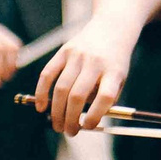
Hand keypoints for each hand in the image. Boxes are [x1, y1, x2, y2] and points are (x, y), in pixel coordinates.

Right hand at [31, 21, 135, 135]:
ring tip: (57, 125)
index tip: (88, 126)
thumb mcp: (119, 79)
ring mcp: (77, 56)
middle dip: (70, 119)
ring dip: (56, 111)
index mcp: (114, 71)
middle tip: (69, 132)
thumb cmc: (115, 61)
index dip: (94, 116)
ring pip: (61, 88)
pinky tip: (41, 107)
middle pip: (78, 96)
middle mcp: (95, 62)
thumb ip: (106, 100)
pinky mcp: (64, 51)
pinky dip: (41, 92)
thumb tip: (83, 123)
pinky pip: (47, 74)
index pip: (105, 97)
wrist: (111, 27)